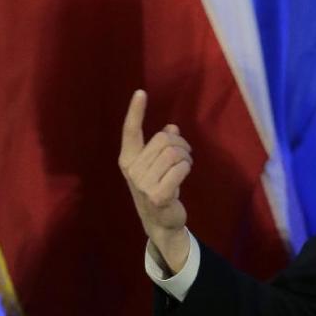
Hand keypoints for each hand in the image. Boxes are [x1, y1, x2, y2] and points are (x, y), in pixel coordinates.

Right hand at [118, 90, 191, 270]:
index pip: (130, 131)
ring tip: (185, 164)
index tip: (141, 92)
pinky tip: (184, 174)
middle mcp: (132, 170)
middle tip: (185, 154)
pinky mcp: (157, 195)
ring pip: (174, 153)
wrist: (160, 222)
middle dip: (180, 143)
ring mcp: (143, 184)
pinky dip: (187, 167)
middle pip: (163, 140)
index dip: (136, 111)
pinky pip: (180, 169)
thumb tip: (172, 128)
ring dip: (185, 156)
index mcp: (128, 159)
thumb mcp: (157, 165)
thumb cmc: (158, 187)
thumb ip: (161, 145)